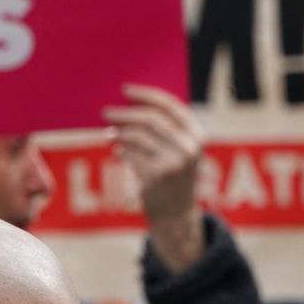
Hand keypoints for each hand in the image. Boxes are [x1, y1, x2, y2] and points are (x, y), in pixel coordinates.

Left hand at [103, 84, 206, 271]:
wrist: (177, 213)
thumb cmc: (174, 175)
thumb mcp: (179, 150)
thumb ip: (164, 129)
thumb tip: (129, 104)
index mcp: (197, 135)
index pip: (169, 105)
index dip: (145, 94)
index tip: (125, 89)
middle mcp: (188, 147)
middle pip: (149, 119)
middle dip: (124, 114)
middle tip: (106, 112)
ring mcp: (173, 162)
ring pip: (136, 136)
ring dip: (119, 132)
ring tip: (109, 133)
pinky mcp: (156, 176)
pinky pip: (130, 155)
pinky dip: (121, 150)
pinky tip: (118, 149)